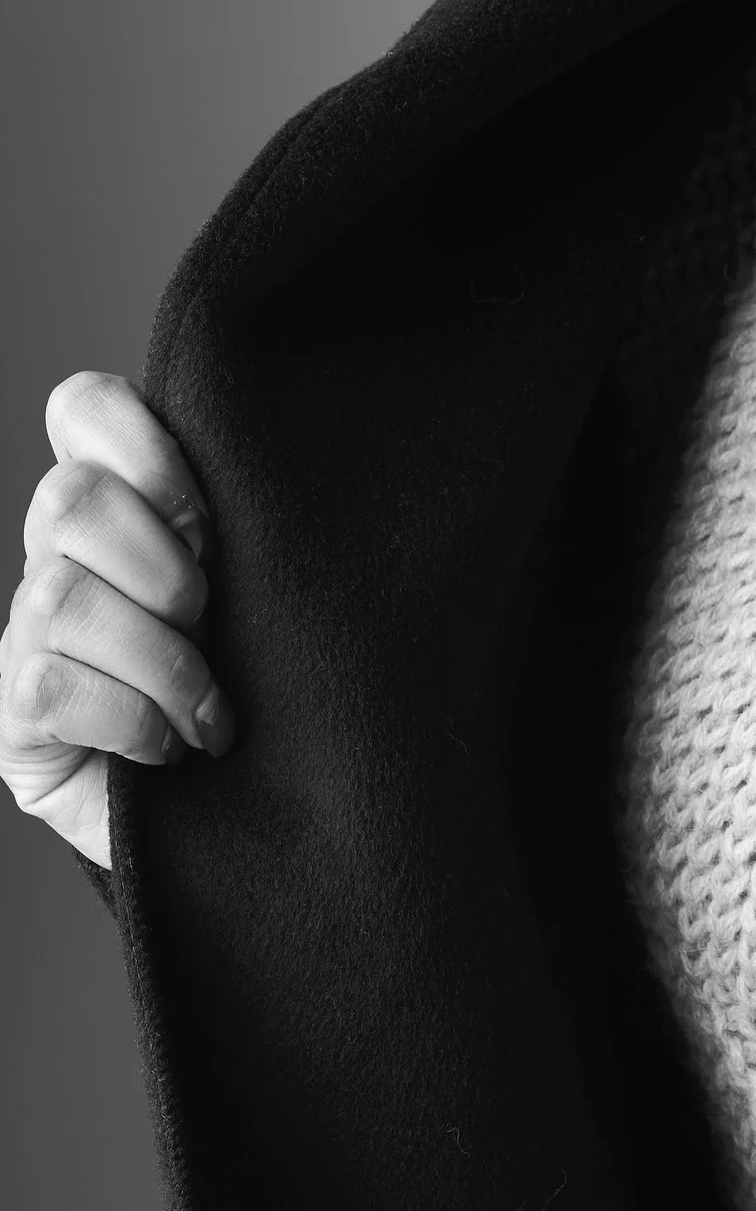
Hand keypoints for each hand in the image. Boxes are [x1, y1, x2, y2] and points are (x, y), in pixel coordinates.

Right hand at [4, 373, 232, 870]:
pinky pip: (51, 688)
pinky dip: (133, 720)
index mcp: (121, 502)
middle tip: (213, 613)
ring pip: (61, 597)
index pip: (84, 407)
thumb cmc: (267, 674)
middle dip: (161, 561)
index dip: (141, 444)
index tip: (210, 518)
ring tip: (210, 703)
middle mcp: (58, 556)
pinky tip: (173, 747)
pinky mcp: (15, 717)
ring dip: (161, 658)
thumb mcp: (269, 580)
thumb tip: (275, 460)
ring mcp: (26, 635)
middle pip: (67, 499)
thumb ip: (250, 514)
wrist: (249, 802)